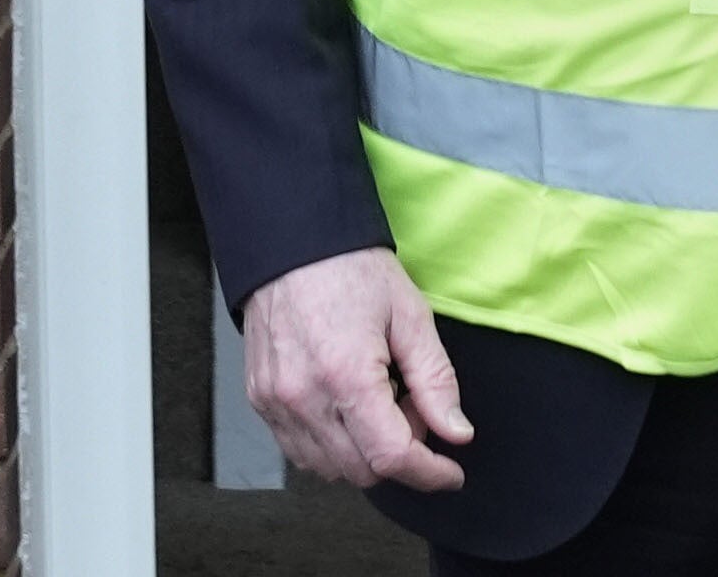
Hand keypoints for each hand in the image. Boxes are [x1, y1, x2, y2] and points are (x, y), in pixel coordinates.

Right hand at [242, 247, 472, 490]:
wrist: (291, 243)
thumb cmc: (350, 269)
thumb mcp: (410, 315)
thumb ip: (436, 380)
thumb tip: (457, 432)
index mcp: (346, 374)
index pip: (392, 456)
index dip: (429, 473)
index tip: (450, 473)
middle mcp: (304, 397)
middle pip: (363, 471)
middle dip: (399, 452)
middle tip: (411, 404)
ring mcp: (277, 403)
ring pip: (331, 469)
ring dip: (364, 452)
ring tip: (376, 399)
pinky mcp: (261, 401)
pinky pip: (301, 451)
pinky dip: (331, 444)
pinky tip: (345, 405)